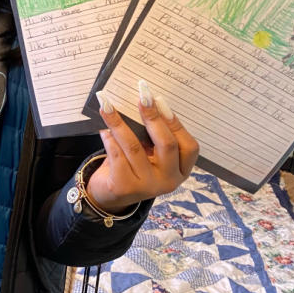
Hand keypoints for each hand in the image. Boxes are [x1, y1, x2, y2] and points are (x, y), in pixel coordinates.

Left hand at [86, 81, 198, 213]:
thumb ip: (154, 136)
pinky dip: (109, 139)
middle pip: (166, 144)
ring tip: (108, 106)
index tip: (159, 100)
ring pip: (135, 147)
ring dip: (120, 123)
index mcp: (181, 171)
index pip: (188, 146)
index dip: (175, 122)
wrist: (112, 195)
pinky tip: (104, 129)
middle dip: (153, 117)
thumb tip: (146, 103)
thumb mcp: (151, 153)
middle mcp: (168, 181)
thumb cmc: (135, 166)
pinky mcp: (125, 187)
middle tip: (142, 97)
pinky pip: (117, 155)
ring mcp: (147, 186)